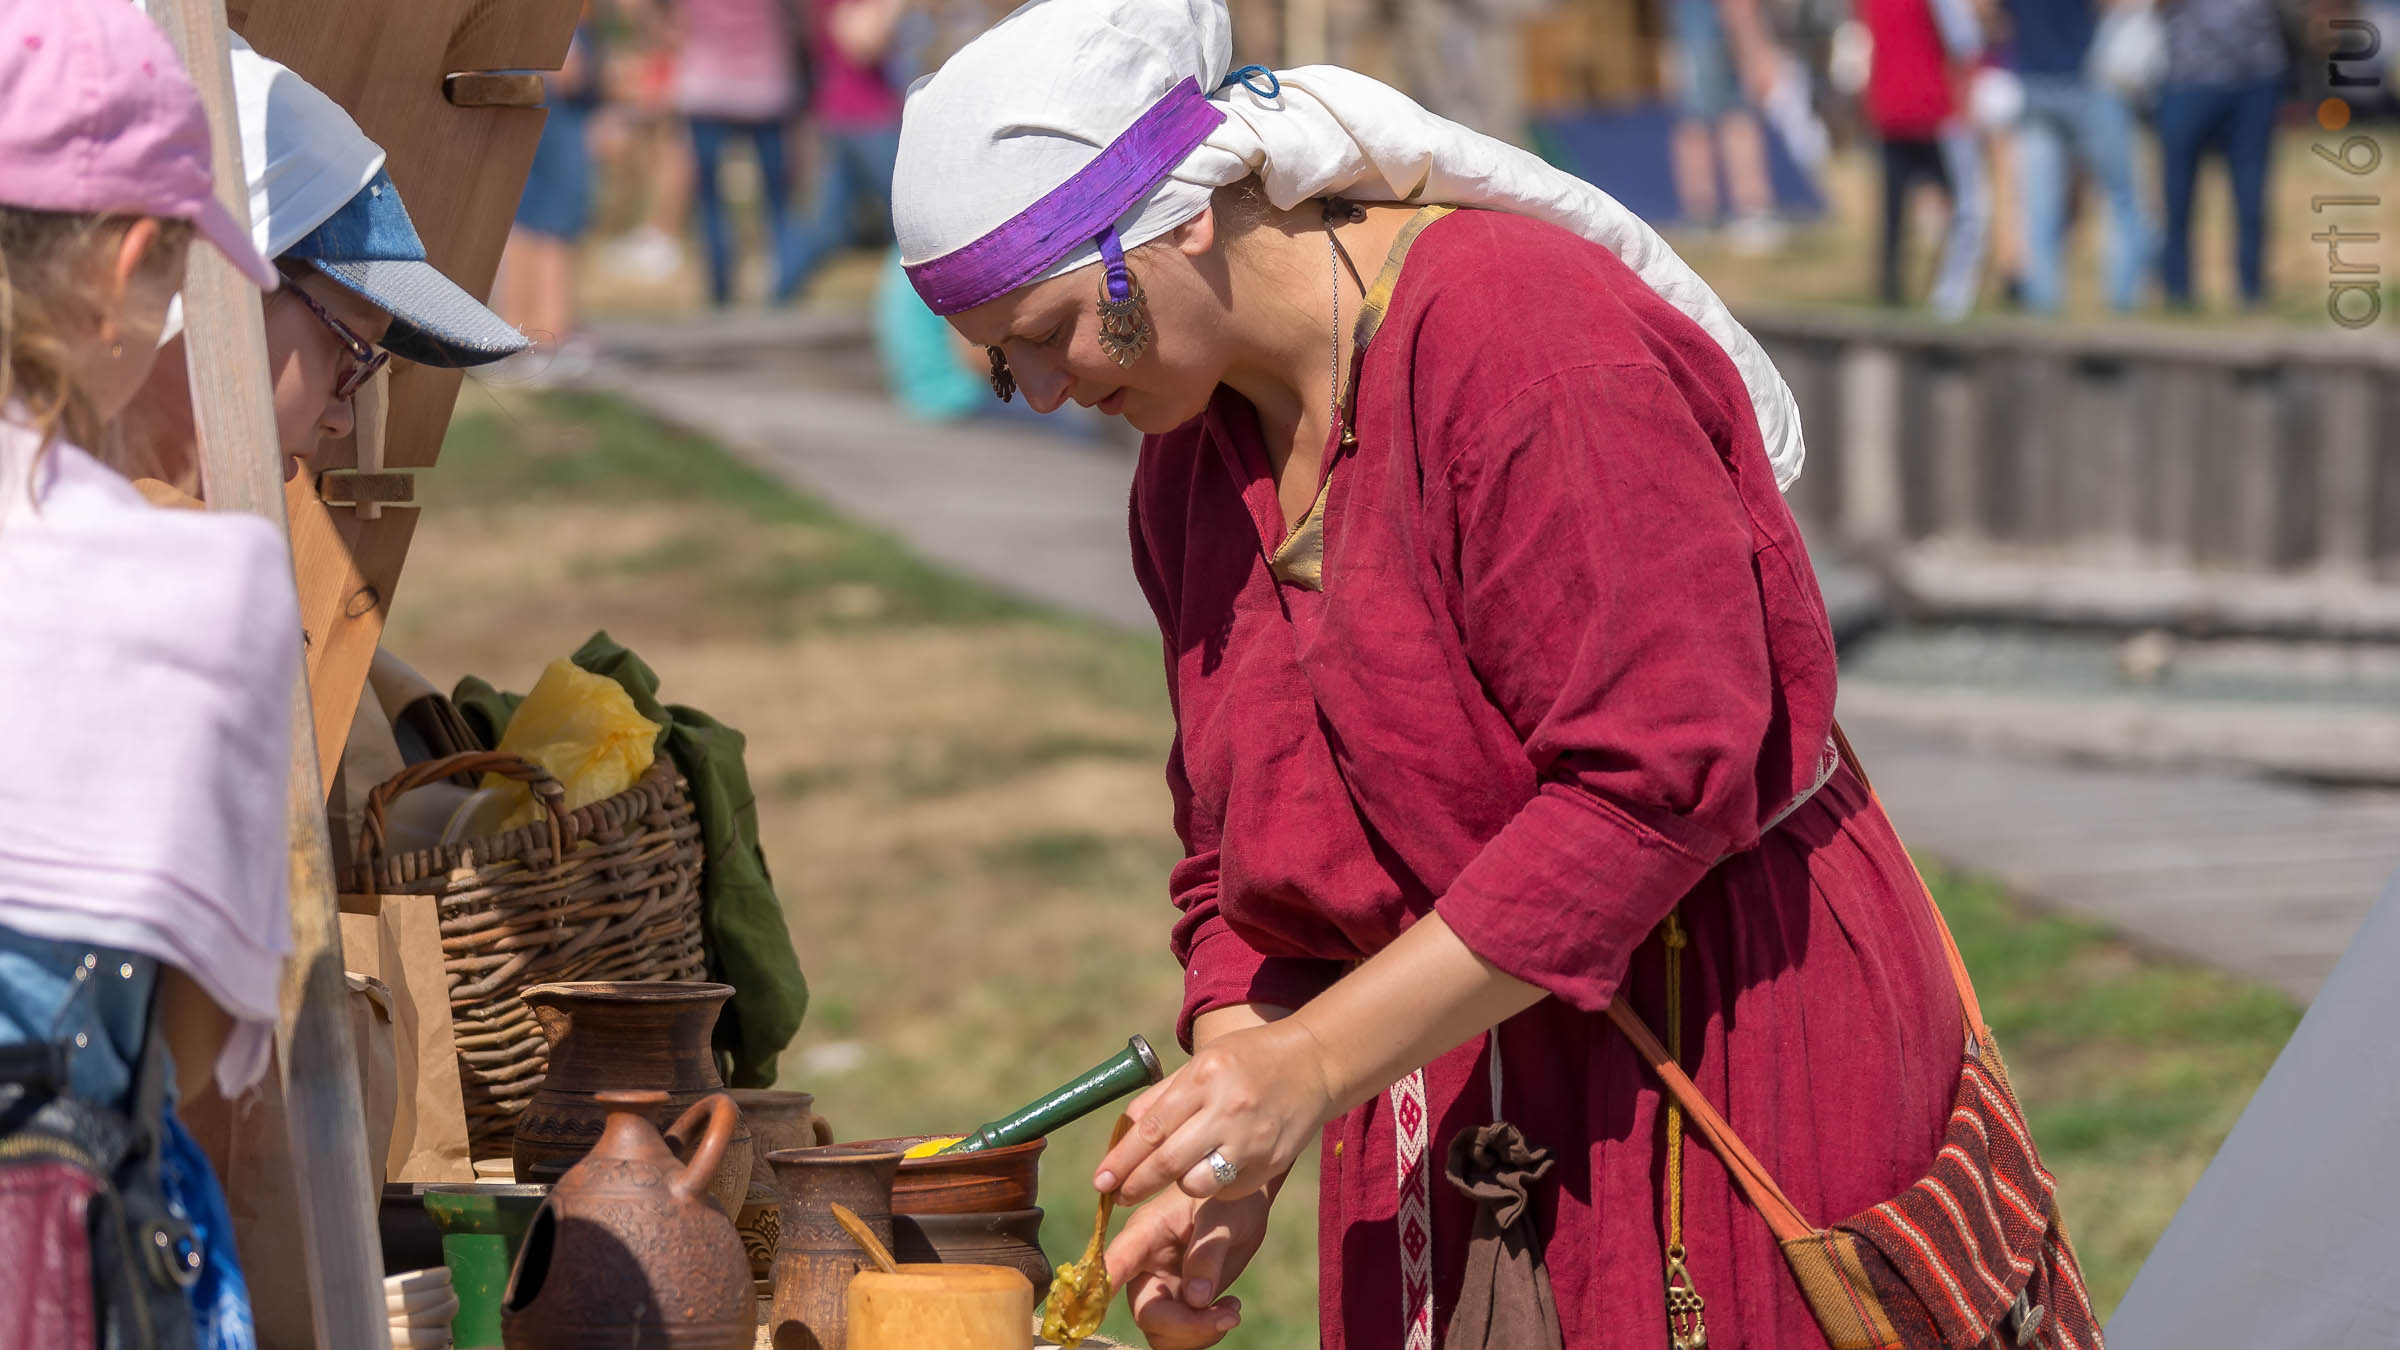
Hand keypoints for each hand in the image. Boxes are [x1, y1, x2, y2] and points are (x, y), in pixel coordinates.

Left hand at [1094, 1019, 1334, 1204]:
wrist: (1314, 1064)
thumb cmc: (1248, 1061)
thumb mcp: (1202, 1063)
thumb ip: (1161, 1097)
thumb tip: (1124, 1131)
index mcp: (1204, 1077)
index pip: (1152, 1129)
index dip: (1121, 1160)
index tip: (1100, 1181)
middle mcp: (1227, 1109)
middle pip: (1168, 1162)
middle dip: (1135, 1185)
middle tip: (1116, 1196)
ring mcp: (1251, 1140)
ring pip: (1196, 1184)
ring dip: (1178, 1184)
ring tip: (1178, 1172)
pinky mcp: (1269, 1164)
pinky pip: (1226, 1189)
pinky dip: (1212, 1185)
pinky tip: (1216, 1166)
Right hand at [1103, 1185, 1275, 1349]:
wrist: (1242, 1197)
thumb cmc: (1227, 1196)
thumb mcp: (1221, 1216)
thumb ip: (1206, 1253)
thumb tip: (1196, 1299)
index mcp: (1144, 1234)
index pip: (1114, 1265)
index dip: (1102, 1292)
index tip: (1095, 1315)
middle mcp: (1144, 1265)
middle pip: (1146, 1313)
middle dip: (1185, 1326)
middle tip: (1226, 1317)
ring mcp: (1160, 1286)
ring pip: (1160, 1332)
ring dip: (1196, 1335)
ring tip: (1229, 1313)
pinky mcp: (1178, 1301)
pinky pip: (1181, 1335)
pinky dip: (1205, 1333)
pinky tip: (1228, 1310)